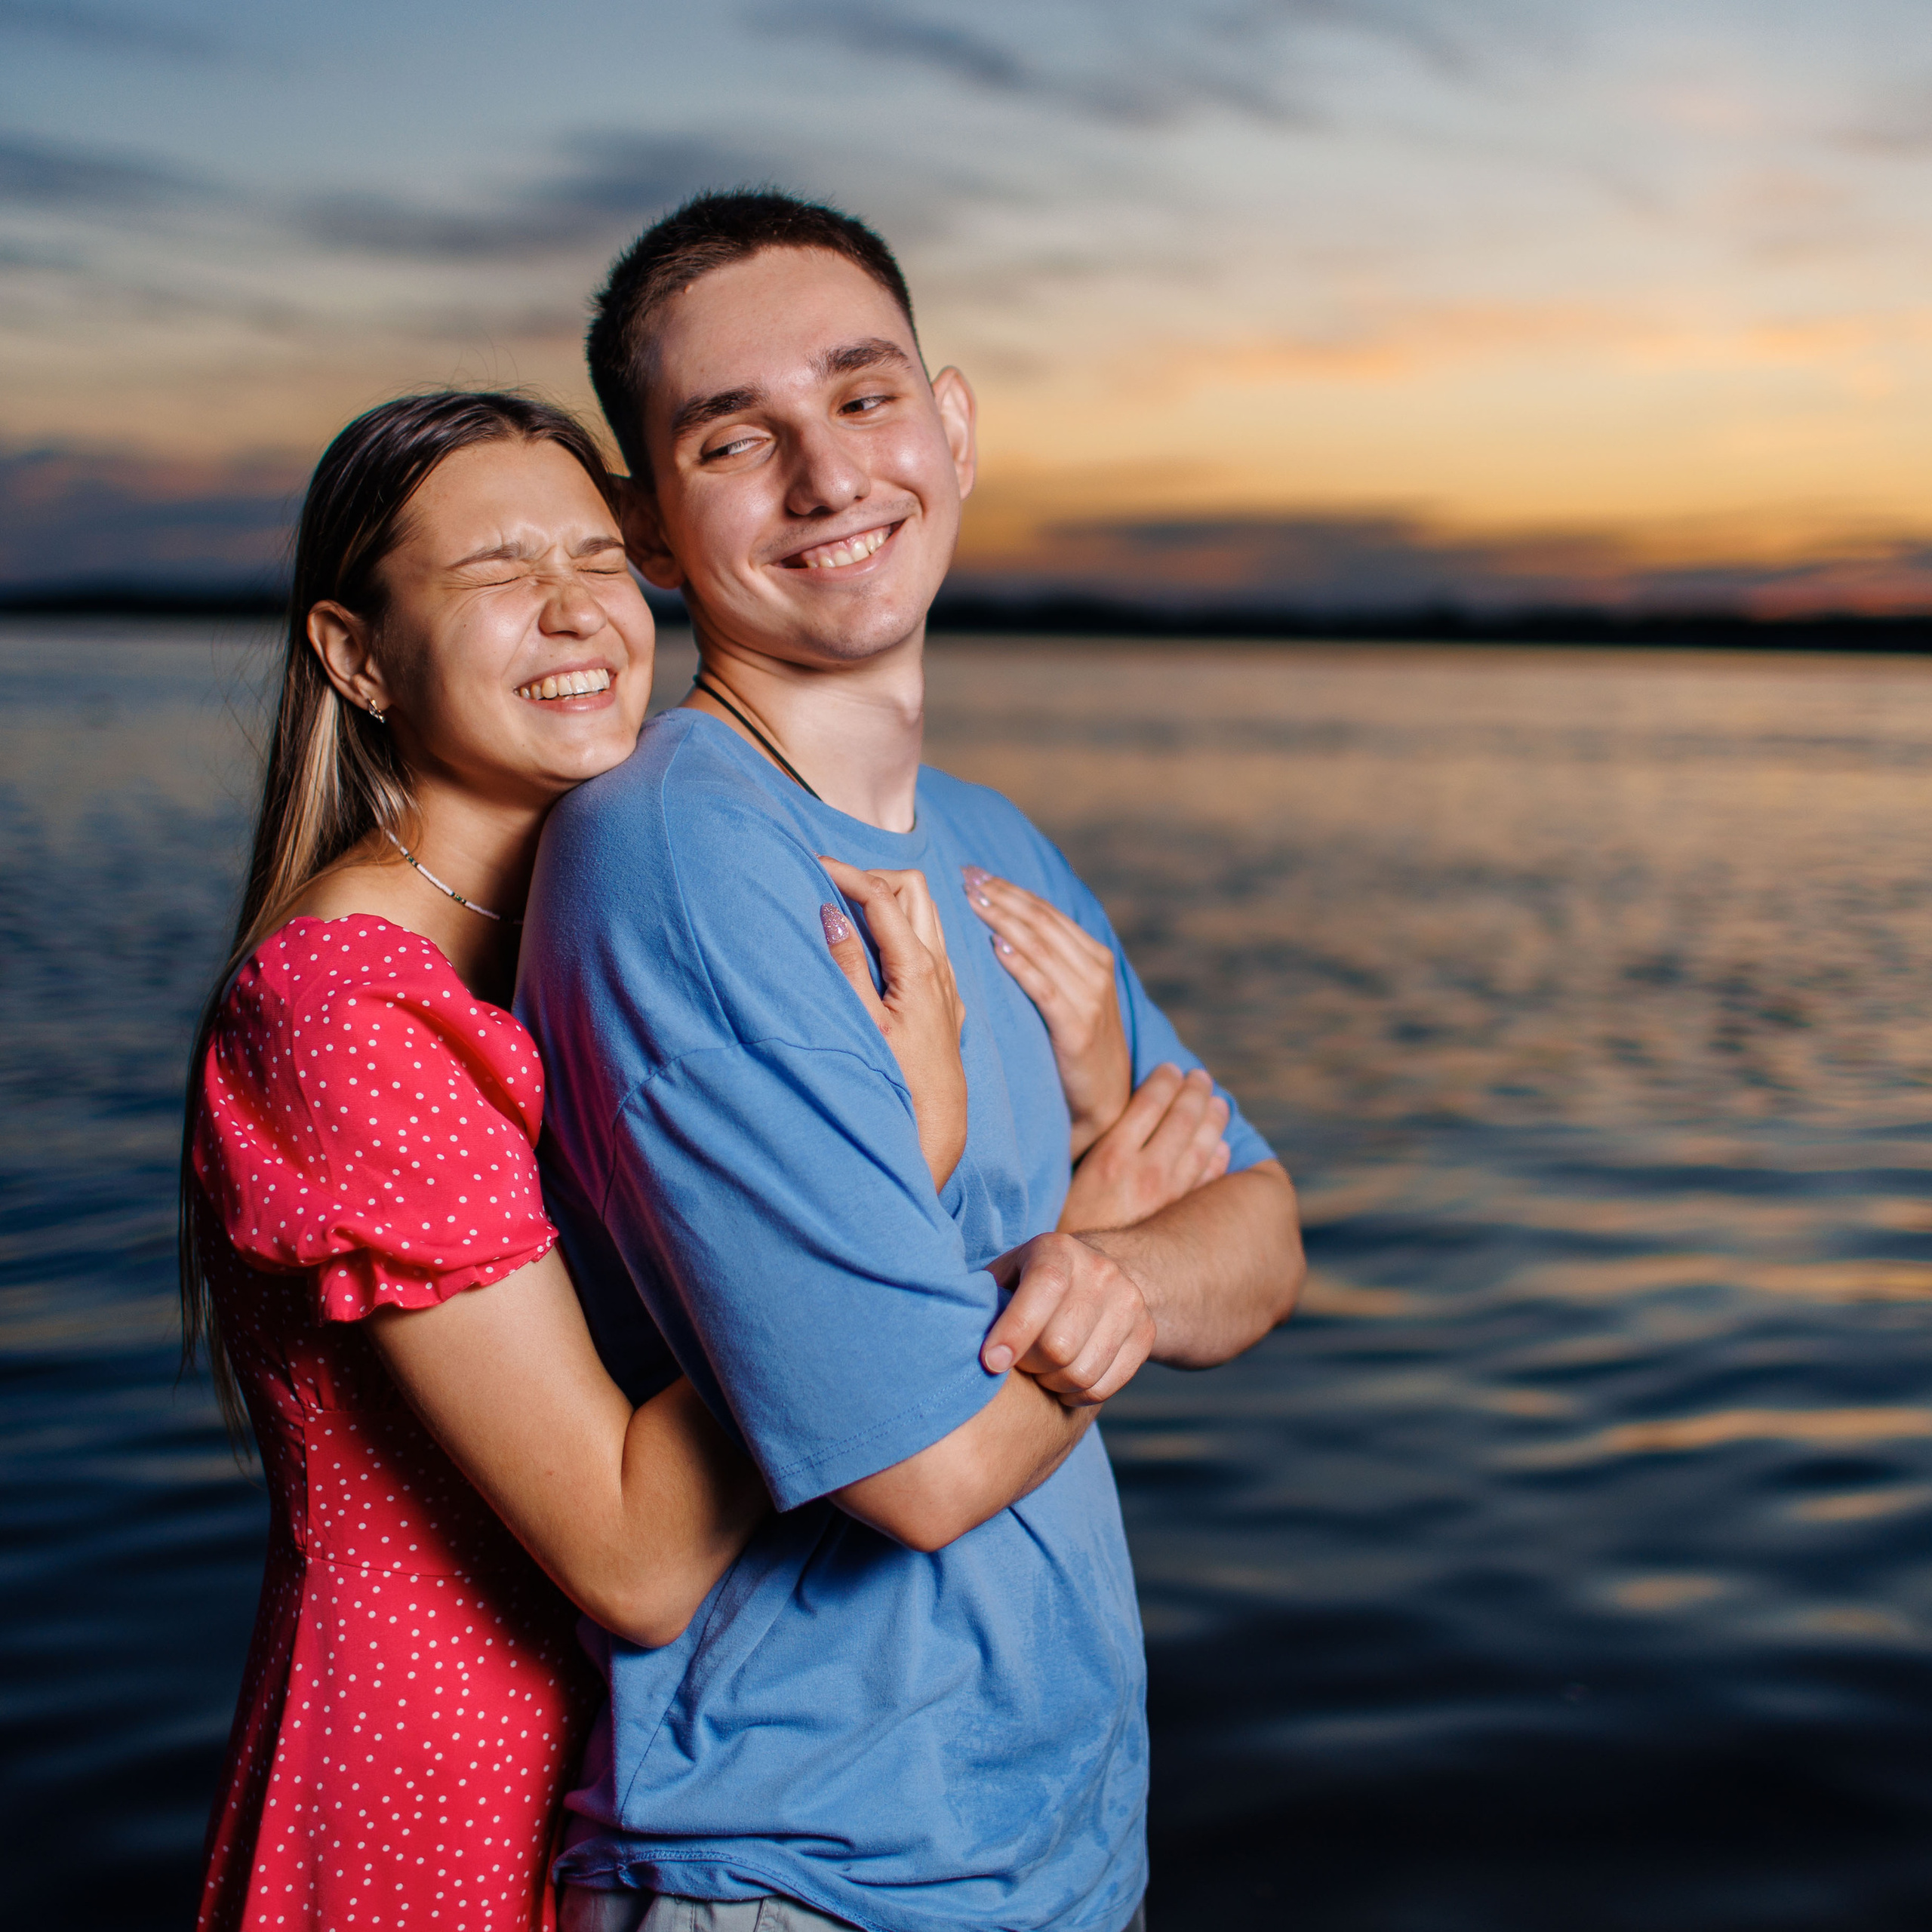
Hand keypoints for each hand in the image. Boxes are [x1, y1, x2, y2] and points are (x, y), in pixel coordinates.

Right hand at [819, 856, 967, 1189]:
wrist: (936, 1124)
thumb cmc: (897, 1080)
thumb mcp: (863, 1024)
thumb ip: (847, 966)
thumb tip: (831, 914)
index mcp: (917, 967)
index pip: (883, 895)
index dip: (847, 872)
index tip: (813, 863)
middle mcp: (939, 966)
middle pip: (914, 888)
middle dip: (873, 875)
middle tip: (832, 885)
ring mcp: (946, 980)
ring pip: (925, 912)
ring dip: (890, 898)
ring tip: (847, 906)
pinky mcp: (945, 996)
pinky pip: (929, 940)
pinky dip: (902, 925)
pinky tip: (876, 943)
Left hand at [961, 866, 1129, 1159]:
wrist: (1105, 1103)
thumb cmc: (1077, 1050)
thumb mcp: (1070, 998)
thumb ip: (1049, 964)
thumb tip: (1004, 929)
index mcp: (1093, 957)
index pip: (1046, 912)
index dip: (1010, 889)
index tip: (974, 872)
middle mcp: (1096, 970)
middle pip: (1042, 921)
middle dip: (1002, 896)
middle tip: (966, 877)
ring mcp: (1090, 997)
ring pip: (1042, 946)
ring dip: (1005, 919)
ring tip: (974, 901)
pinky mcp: (1078, 1027)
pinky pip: (1045, 987)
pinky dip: (1021, 965)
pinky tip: (997, 948)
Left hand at [980, 1231, 1155, 1407]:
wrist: (1101, 1275)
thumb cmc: (1031, 1282)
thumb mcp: (1007, 1274)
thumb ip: (984, 1297)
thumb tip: (958, 1333)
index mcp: (1058, 1250)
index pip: (1043, 1289)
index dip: (1014, 1331)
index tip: (991, 1362)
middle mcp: (1100, 1272)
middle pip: (1059, 1345)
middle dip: (1029, 1365)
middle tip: (1017, 1363)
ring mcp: (1129, 1302)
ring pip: (1082, 1373)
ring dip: (1051, 1385)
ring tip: (1039, 1372)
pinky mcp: (1145, 1334)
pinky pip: (1104, 1387)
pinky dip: (1076, 1396)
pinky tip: (1062, 1383)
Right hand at [1058, 1063, 1230, 1232]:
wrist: (1078, 1269)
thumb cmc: (1066, 1218)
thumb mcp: (1071, 1173)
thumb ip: (1098, 1143)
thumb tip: (1120, 1113)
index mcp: (1111, 1155)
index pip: (1150, 1102)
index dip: (1164, 1080)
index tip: (1170, 1068)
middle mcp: (1144, 1172)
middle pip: (1182, 1118)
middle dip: (1195, 1092)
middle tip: (1201, 1077)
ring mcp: (1167, 1196)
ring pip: (1202, 1147)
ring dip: (1213, 1119)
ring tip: (1219, 1103)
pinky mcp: (1177, 1217)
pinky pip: (1206, 1181)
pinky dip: (1217, 1160)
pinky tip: (1221, 1148)